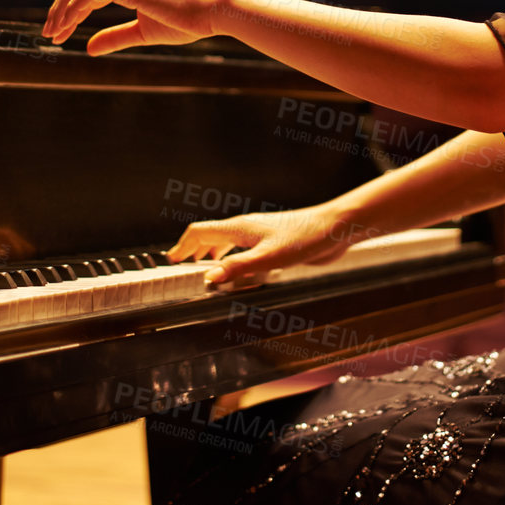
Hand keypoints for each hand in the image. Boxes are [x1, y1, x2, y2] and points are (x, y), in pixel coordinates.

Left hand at [42, 0, 222, 53]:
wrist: (214, 11)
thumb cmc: (188, 20)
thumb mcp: (144, 31)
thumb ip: (115, 36)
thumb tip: (88, 47)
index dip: (69, 9)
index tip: (59, 33)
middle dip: (58, 7)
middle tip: (49, 34)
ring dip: (61, 10)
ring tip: (53, 35)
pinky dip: (73, 10)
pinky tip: (67, 28)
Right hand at [166, 206, 357, 285]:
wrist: (334, 229)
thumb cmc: (304, 237)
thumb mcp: (268, 258)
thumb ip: (237, 268)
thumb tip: (208, 278)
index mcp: (239, 227)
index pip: (200, 232)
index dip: (183, 245)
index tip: (171, 260)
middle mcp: (247, 228)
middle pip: (211, 235)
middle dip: (193, 249)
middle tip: (181, 265)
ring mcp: (260, 234)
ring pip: (227, 241)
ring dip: (211, 253)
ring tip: (204, 268)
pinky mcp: (273, 243)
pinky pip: (244, 248)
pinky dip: (231, 257)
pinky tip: (239, 269)